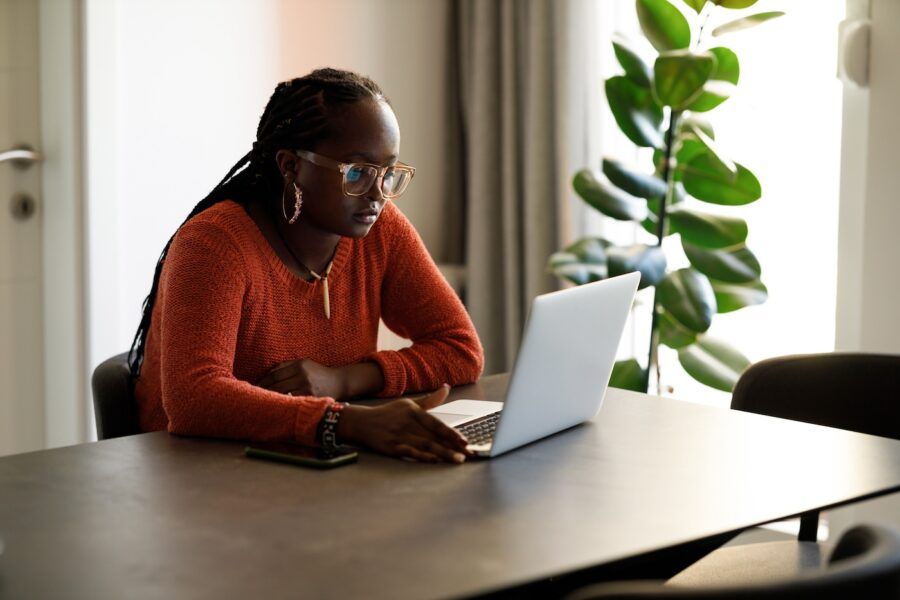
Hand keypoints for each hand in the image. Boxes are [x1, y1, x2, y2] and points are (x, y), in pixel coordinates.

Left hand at [256, 359, 346, 398]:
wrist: (339, 382)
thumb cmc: (318, 372)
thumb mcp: (304, 363)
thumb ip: (286, 366)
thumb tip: (268, 373)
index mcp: (300, 365)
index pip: (275, 374)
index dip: (263, 381)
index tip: (254, 386)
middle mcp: (303, 376)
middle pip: (277, 385)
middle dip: (264, 391)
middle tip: (254, 397)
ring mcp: (307, 388)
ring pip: (283, 395)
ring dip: (271, 399)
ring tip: (262, 402)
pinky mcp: (311, 398)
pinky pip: (292, 401)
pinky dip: (283, 403)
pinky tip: (276, 406)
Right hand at [338, 384, 469, 463]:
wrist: (361, 422)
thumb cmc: (388, 414)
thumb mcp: (408, 404)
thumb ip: (430, 400)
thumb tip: (447, 388)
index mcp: (413, 412)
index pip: (437, 424)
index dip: (452, 433)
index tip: (465, 441)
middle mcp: (408, 423)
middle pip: (434, 437)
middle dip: (453, 446)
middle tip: (469, 454)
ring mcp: (399, 436)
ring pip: (425, 446)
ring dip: (443, 454)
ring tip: (457, 460)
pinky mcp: (392, 447)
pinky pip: (410, 452)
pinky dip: (423, 457)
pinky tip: (434, 461)